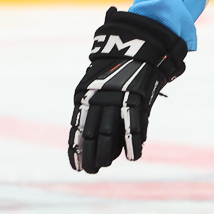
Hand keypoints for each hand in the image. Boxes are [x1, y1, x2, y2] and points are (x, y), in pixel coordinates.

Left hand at [69, 7, 186, 172]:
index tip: (75, 165)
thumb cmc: (115, 67)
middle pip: (91, 133)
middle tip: (91, 170)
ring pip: (109, 131)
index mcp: (85, 93)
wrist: (136, 43)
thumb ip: (92, 106)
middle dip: (90, 154)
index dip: (76, 147)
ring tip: (105, 165)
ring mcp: (117, 97)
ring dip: (107, 152)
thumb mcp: (96, 82)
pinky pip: (134, 124)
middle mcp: (99, 96)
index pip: (78, 126)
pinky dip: (133, 141)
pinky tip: (133, 155)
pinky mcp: (137, 96)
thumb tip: (93, 136)